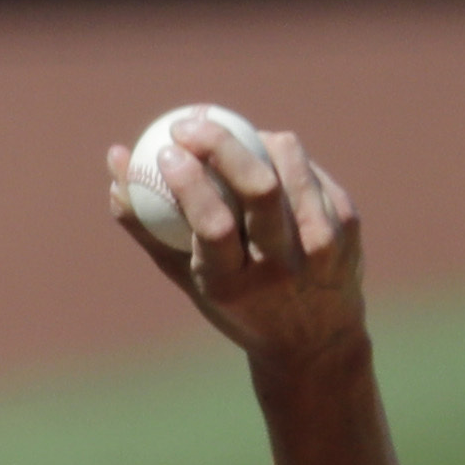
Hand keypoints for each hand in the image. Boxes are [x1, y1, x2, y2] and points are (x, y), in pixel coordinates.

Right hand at [109, 116, 366, 373]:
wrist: (314, 342)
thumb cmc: (233, 303)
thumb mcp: (185, 278)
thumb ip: (146, 226)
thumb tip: (115, 163)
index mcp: (234, 287)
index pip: (212, 223)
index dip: (188, 180)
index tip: (166, 150)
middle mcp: (282, 267)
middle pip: (258, 187)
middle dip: (220, 142)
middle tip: (192, 122)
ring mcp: (323, 245)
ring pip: (289, 165)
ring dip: (254, 138)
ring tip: (231, 136)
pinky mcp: (349, 226)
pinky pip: (310, 170)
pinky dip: (283, 157)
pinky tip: (266, 157)